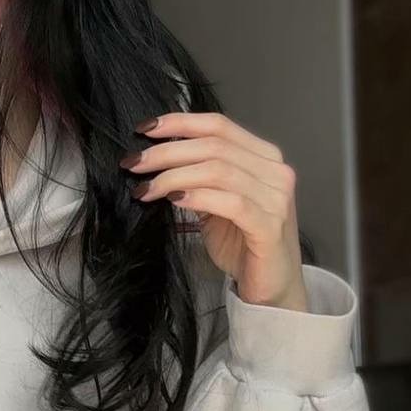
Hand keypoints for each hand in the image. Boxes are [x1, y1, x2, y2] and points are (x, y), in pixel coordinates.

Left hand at [120, 111, 308, 310]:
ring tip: (145, 188)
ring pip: (218, 171)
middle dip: (166, 152)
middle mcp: (276, 171)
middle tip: (134, 163)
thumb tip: (155, 157)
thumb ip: (197, 177)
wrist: (271, 287)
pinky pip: (230, 202)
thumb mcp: (215, 202)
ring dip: (173, 176)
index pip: (219, 126)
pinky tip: (173, 201)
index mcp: (264, 157)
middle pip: (214, 146)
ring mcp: (276, 198)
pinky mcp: (270, 226)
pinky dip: (197, 197)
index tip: (144, 129)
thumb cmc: (242, 244)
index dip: (179, 123)